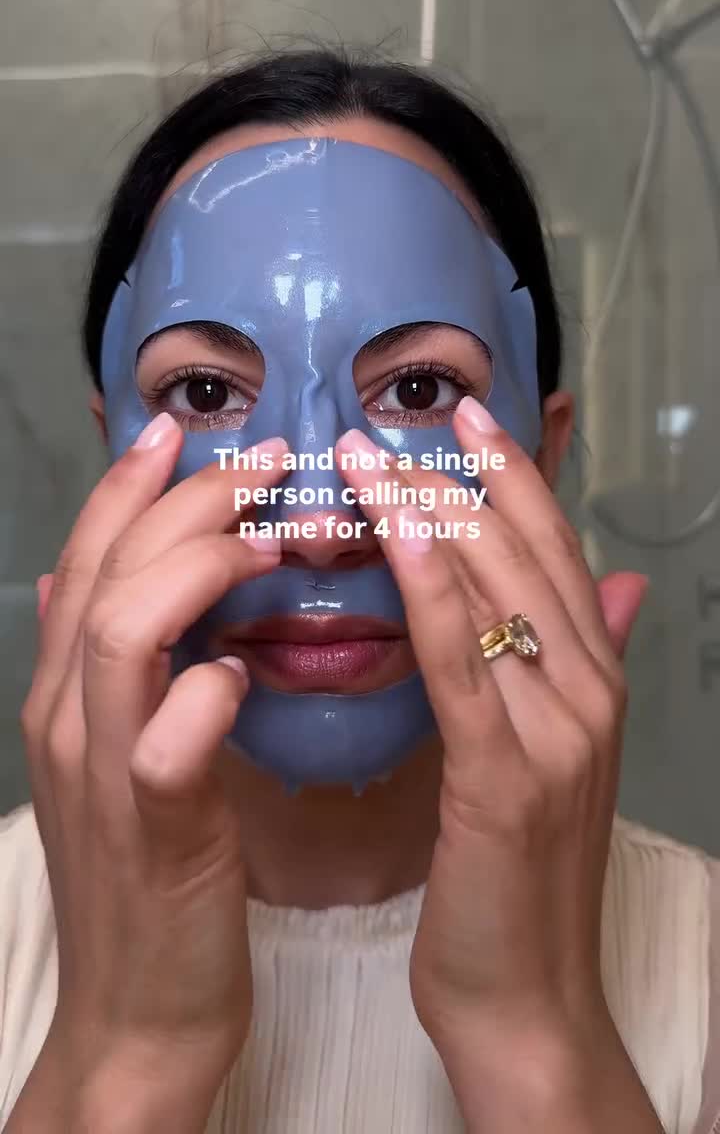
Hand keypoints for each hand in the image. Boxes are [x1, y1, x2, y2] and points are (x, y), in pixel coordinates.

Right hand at [10, 414, 286, 1130]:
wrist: (142, 1008)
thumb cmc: (157, 869)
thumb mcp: (121, 754)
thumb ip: (110, 669)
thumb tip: (81, 581)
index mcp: (69, 692)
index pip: (89, 555)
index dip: (131, 485)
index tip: (182, 428)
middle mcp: (69, 716)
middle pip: (107, 567)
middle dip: (185, 500)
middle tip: (265, 460)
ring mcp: (102, 771)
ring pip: (120, 629)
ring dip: (198, 569)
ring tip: (270, 541)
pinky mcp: (151, 830)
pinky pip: (164, 743)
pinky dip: (205, 692)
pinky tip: (246, 674)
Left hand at [337, 401, 659, 1131]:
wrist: (528, 998)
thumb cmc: (516, 877)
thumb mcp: (555, 760)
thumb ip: (579, 666)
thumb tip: (618, 588)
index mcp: (596, 682)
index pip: (557, 551)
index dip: (515, 476)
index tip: (467, 414)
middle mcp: (590, 691)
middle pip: (528, 554)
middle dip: (463, 477)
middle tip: (397, 419)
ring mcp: (559, 731)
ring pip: (497, 591)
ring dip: (432, 512)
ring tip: (369, 455)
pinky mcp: (509, 776)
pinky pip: (465, 659)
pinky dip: (432, 587)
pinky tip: (396, 531)